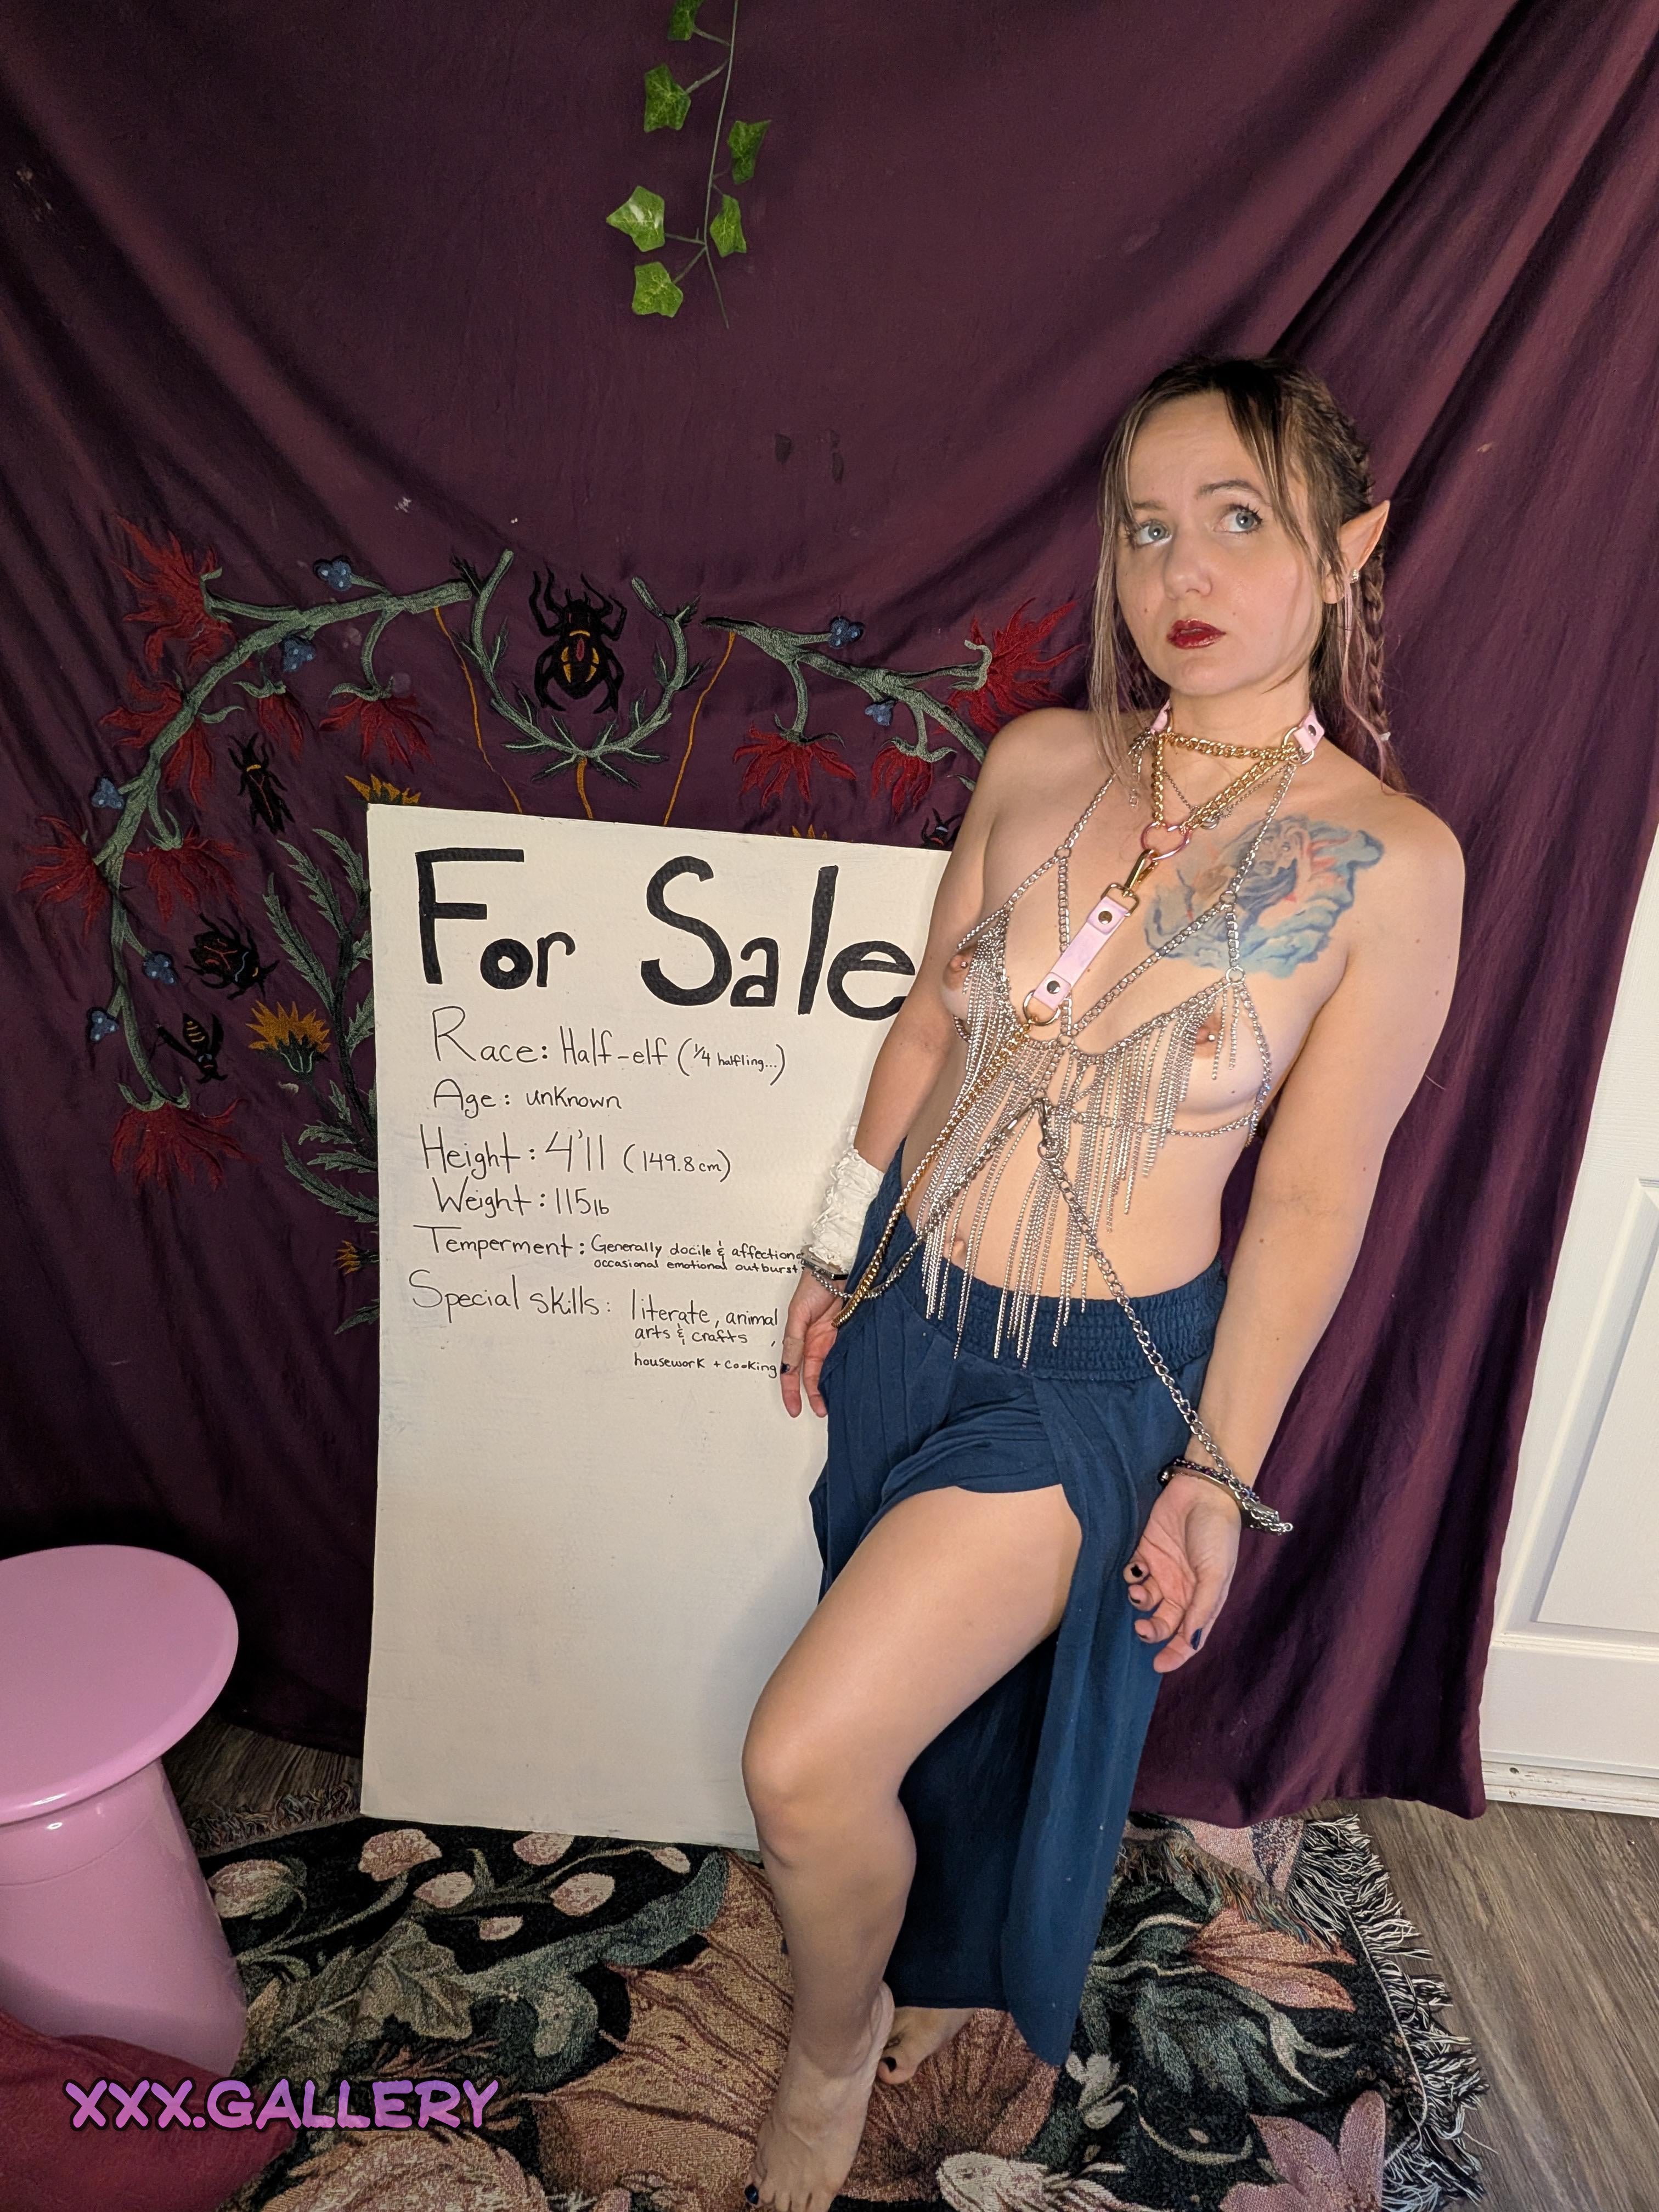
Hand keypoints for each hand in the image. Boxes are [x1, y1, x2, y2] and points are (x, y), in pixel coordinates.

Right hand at [779, 1270, 842, 1417]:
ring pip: (829, 1371)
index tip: (794, 1409)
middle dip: (814, 1396)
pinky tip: (849, 1385)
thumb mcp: (797, 1314)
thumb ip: (794, 1341)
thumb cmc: (814, 1284)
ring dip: (830, 1388)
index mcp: (800, 1339)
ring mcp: (833, 1340)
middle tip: (820, 1412)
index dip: (792, 1392)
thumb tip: (788, 1365)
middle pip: (812, 1376)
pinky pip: (846, 1359)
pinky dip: (845, 1373)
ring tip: (834, 1405)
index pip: (793, 1372)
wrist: (838, 1266)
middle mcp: (816, 1342)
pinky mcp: (850, 1336)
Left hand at [1121, 1472, 1241, 1671]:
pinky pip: (1132, 1573)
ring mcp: (1163, 1571)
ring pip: (1144, 1601)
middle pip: (1163, 1623)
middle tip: (1142, 1627)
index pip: (1188, 1637)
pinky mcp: (1145, 1551)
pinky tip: (1135, 1568)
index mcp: (1203, 1600)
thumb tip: (1190, 1643)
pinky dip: (1129, 1576)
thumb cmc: (1215, 1535)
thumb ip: (1202, 1609)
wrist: (1202, 1491)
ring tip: (1139, 1590)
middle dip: (1151, 1631)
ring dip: (1138, 1602)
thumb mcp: (1215, 1575)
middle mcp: (1182, 1590)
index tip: (1157, 1665)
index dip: (1175, 1654)